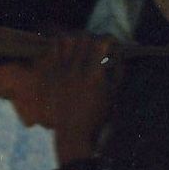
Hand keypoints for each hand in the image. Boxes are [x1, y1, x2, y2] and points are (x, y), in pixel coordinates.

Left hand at [38, 34, 114, 164]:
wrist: (73, 132)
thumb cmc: (98, 114)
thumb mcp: (114, 93)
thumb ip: (119, 69)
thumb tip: (118, 51)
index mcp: (93, 74)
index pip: (101, 42)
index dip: (110, 38)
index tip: (113, 44)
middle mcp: (74, 70)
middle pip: (83, 37)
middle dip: (94, 38)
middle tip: (97, 46)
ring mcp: (59, 72)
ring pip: (64, 39)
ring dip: (75, 38)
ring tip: (80, 45)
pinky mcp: (49, 75)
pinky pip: (51, 50)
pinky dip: (60, 46)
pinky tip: (67, 52)